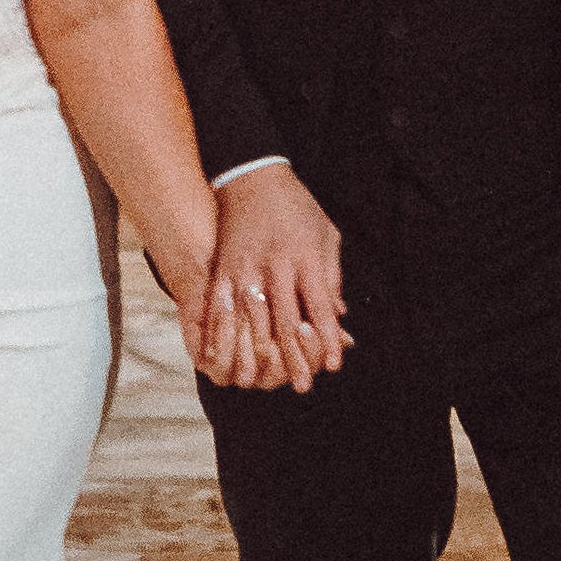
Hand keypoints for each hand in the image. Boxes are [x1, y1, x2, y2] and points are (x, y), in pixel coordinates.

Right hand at [200, 162, 348, 392]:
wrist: (252, 176)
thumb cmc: (296, 207)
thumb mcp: (326, 234)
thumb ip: (332, 276)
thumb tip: (340, 316)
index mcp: (305, 257)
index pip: (320, 307)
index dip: (327, 339)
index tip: (333, 364)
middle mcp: (275, 265)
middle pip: (286, 321)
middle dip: (295, 357)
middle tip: (303, 385)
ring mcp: (245, 268)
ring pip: (251, 321)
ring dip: (257, 355)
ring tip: (260, 380)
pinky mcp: (222, 268)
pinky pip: (220, 307)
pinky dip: (219, 335)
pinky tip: (219, 355)